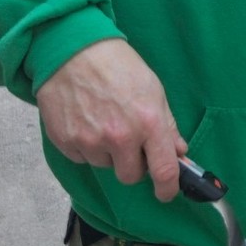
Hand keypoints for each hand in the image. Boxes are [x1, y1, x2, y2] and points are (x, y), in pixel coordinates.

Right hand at [36, 38, 186, 201]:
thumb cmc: (118, 66)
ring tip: (105, 120)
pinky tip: (87, 120)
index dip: (168, 188)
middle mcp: (120, 138)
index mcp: (148, 123)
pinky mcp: (67, 143)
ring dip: (108, 152)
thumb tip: (178, 152)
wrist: (74, 53)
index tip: (167, 193)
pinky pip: (83, 158)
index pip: (163, 171)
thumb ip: (167, 125)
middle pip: (131, 176)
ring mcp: (91, 142)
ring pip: (106, 166)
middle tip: (131, 141)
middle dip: (134, 164)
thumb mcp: (154, 90)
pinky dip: (88, 146)